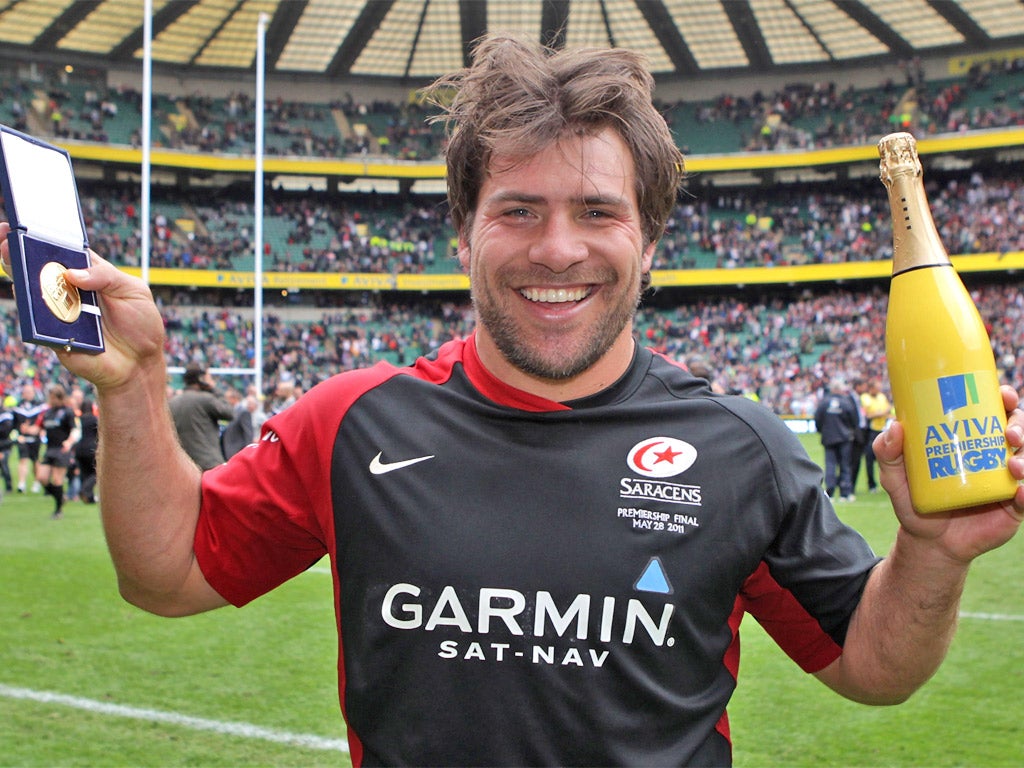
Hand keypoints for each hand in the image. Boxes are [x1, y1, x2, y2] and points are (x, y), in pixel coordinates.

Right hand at [0, 221, 166, 391]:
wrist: (140, 365)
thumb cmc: (140, 325)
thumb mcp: (133, 291)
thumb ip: (107, 276)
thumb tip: (73, 273)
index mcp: (88, 274)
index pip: (63, 251)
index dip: (46, 237)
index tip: (28, 222)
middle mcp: (69, 291)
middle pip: (40, 267)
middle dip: (21, 250)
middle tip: (9, 235)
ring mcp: (58, 311)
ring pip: (31, 290)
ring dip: (18, 273)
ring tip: (9, 254)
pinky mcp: (53, 334)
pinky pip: (35, 319)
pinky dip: (30, 306)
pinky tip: (22, 289)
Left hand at [874, 385, 1023, 563]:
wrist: (927, 541)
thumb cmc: (913, 500)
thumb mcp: (895, 476)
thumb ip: (887, 453)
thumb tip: (895, 425)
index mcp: (970, 439)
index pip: (993, 411)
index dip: (1004, 398)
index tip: (1002, 393)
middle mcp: (992, 455)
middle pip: (1017, 430)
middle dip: (1020, 424)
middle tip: (1008, 431)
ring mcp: (1004, 480)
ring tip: (1012, 465)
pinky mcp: (1012, 507)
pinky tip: (1019, 492)